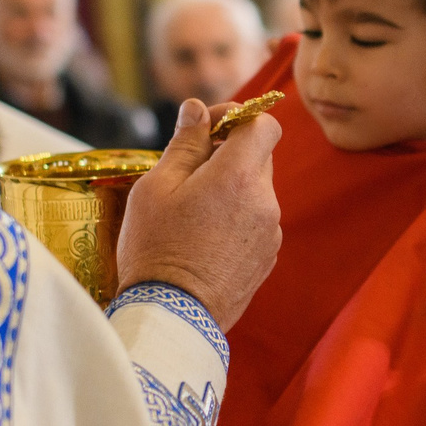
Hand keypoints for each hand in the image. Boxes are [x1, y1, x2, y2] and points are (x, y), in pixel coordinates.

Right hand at [115, 98, 282, 327]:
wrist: (172, 317)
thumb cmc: (155, 248)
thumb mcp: (156, 188)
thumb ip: (184, 144)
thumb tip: (198, 109)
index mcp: (239, 176)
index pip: (264, 124)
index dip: (238, 117)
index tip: (208, 128)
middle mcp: (265, 202)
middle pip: (259, 157)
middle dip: (229, 155)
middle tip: (189, 172)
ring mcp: (270, 233)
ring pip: (256, 192)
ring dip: (231, 190)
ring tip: (192, 213)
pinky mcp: (267, 259)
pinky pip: (256, 223)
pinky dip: (236, 219)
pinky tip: (203, 239)